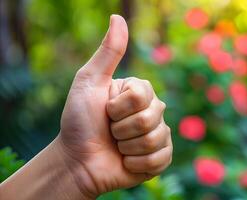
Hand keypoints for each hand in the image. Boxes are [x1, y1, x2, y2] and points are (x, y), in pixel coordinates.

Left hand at [58, 15, 171, 197]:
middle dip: (121, 129)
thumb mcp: (89, 82)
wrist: (77, 161)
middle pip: (150, 118)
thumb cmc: (80, 121)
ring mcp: (159, 135)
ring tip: (117, 146)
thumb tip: (118, 17)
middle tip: (110, 131)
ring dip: (127, 147)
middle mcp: (154, 111)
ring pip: (155, 139)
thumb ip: (108, 52)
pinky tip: (126, 161)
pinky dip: (137, 164)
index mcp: (140, 92)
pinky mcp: (161, 158)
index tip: (105, 111)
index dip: (117, 108)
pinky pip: (160, 159)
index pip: (142, 95)